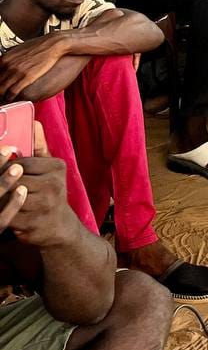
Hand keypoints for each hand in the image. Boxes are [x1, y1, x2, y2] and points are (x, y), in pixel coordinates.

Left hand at [0, 37, 63, 98]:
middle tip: (2, 93)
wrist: (53, 44)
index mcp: (5, 58)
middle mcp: (8, 65)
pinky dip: (10, 98)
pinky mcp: (27, 77)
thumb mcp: (19, 49)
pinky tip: (12, 98)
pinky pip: (12, 92)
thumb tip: (5, 64)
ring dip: (2, 96)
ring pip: (1, 90)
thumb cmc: (38, 46)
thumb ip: (10, 58)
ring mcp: (17, 71)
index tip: (0, 84)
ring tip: (5, 98)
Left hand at [1, 129, 76, 248]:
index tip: (2, 169)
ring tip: (0, 194)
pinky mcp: (33, 224)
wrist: (59, 227)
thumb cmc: (50, 191)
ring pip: (9, 197)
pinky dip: (2, 211)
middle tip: (0, 183)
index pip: (21, 163)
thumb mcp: (49, 168)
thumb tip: (34, 122)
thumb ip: (39, 146)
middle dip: (2, 182)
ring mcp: (44, 206)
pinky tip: (3, 208)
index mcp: (57, 168)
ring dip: (1, 197)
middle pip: (14, 180)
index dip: (6, 167)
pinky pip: (8, 216)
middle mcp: (54, 186)